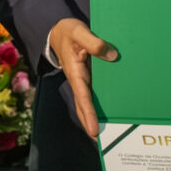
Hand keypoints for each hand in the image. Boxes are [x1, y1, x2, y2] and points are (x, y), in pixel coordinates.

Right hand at [46, 18, 119, 140]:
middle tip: (98, 140)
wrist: (59, 31)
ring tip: (103, 132)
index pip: (82, 97)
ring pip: (87, 102)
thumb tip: (112, 56)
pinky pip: (93, 92)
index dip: (89, 114)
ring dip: (93, 116)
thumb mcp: (79, 31)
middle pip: (83, 106)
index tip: (93, 130)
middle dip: (89, 122)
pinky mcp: (88, 76)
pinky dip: (98, 104)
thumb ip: (94, 42)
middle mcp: (79, 79)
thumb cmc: (68, 31)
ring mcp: (83, 79)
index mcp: (75, 71)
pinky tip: (108, 110)